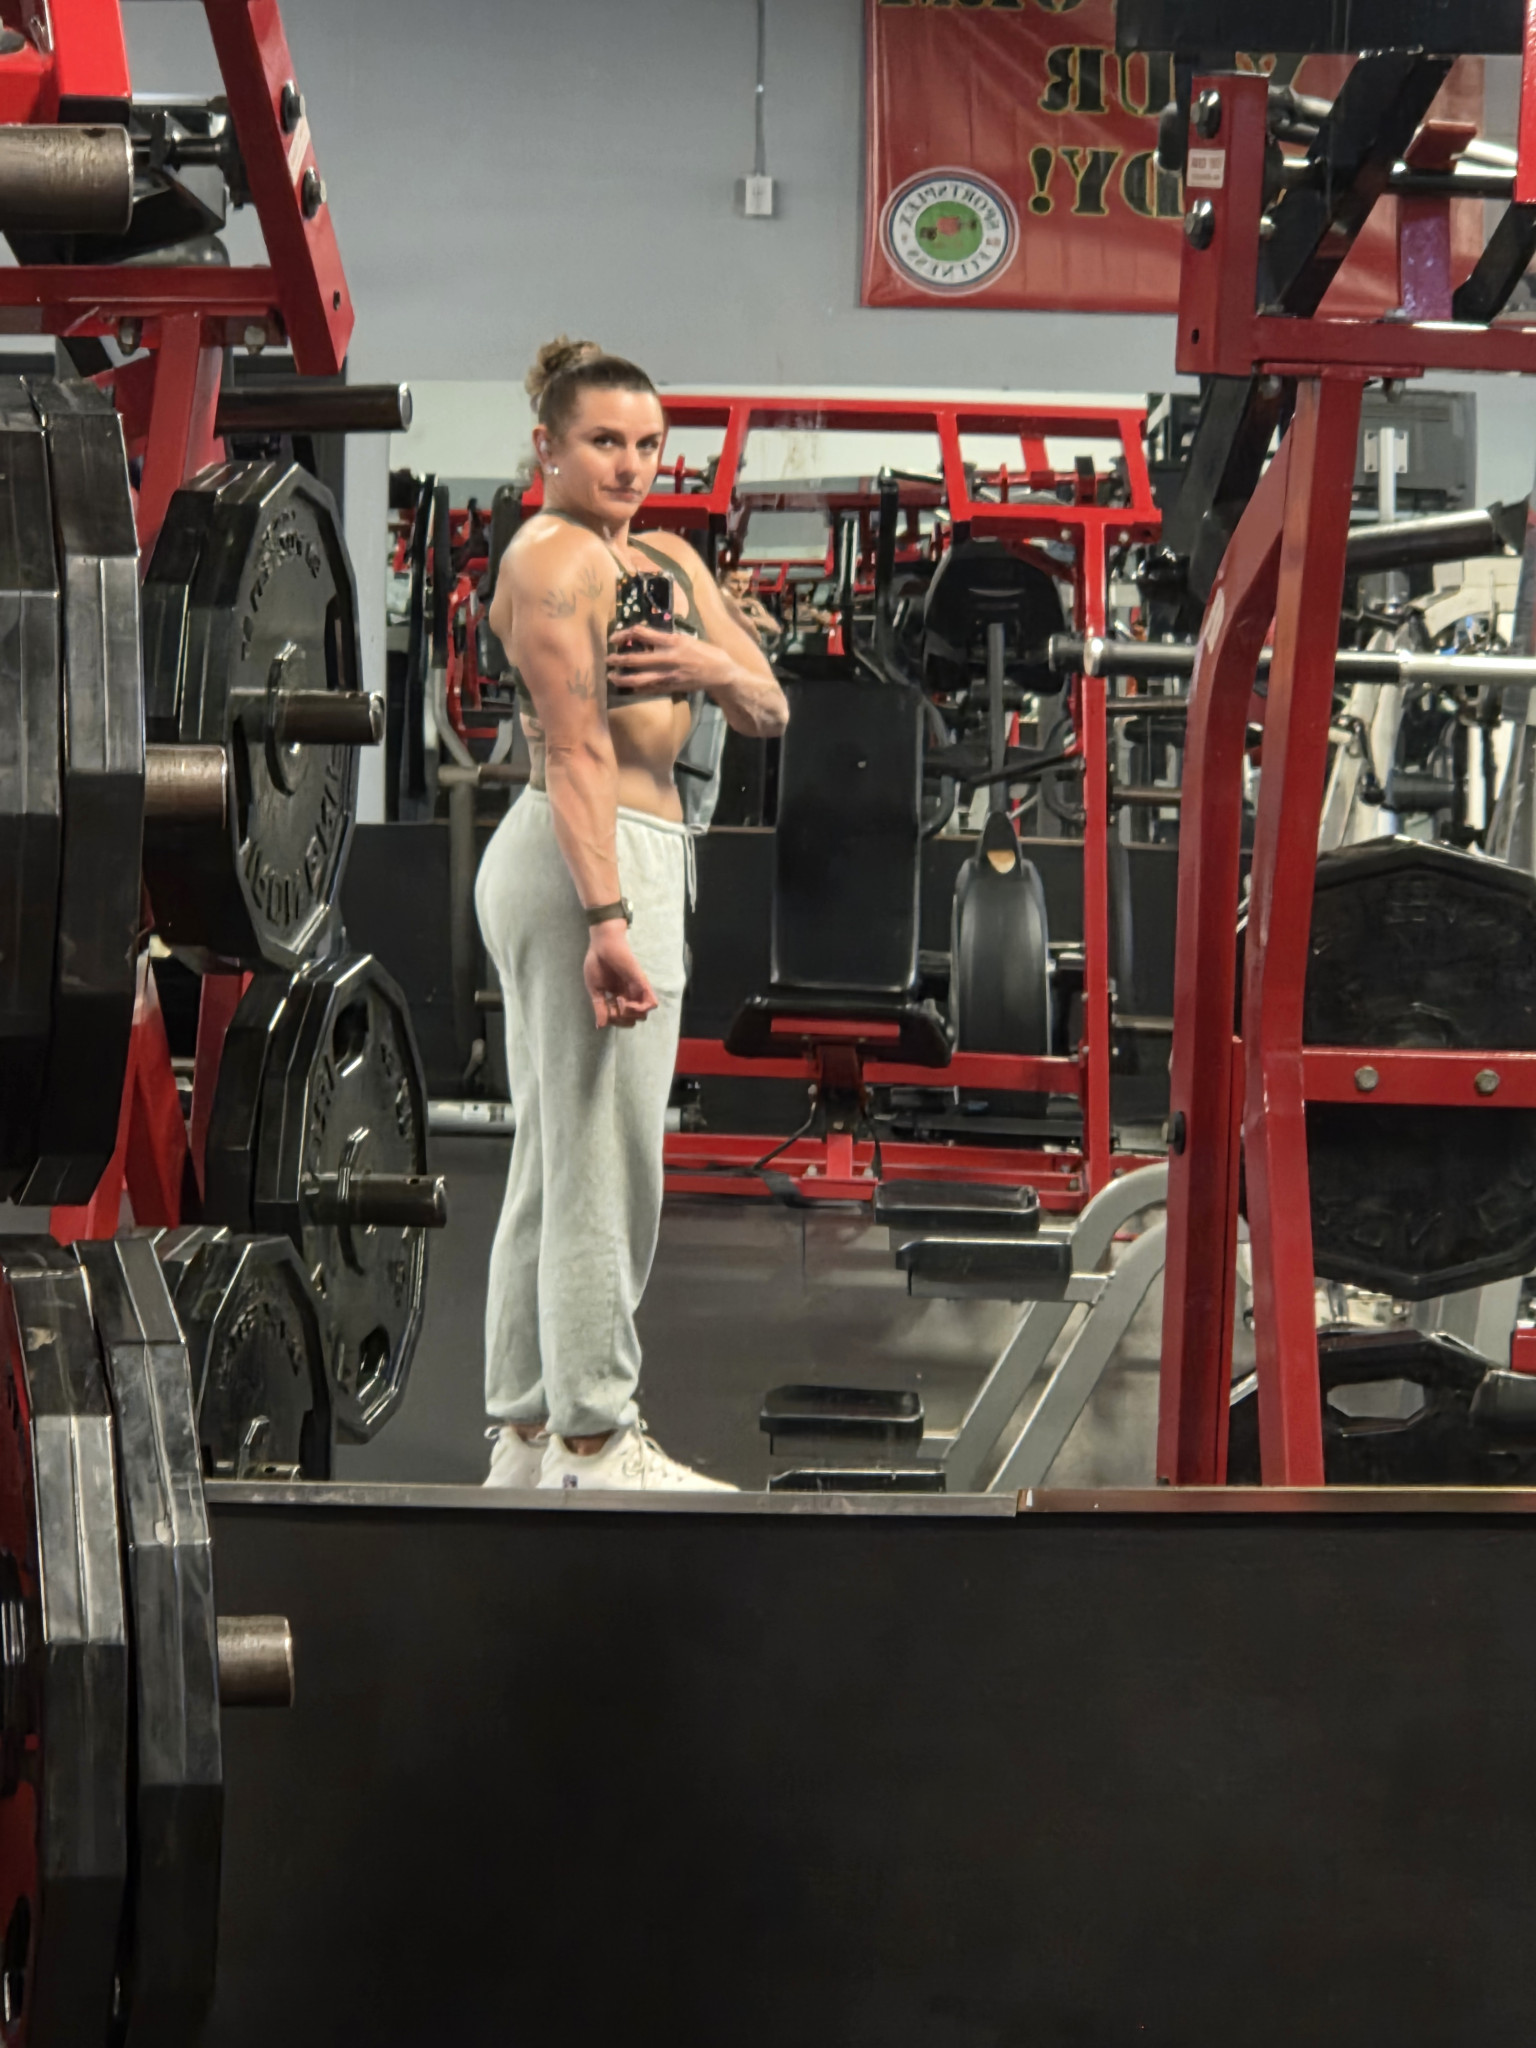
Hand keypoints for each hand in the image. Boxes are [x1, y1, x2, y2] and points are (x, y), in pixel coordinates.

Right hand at [583, 920, 657, 1029]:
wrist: (602, 944)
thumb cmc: (597, 963)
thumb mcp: (595, 990)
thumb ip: (599, 1008)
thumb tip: (600, 1027)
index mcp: (619, 997)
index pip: (623, 1019)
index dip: (613, 1021)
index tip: (604, 1011)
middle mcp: (630, 996)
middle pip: (634, 1020)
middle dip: (621, 1020)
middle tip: (611, 1008)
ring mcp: (637, 990)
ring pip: (643, 1015)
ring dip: (630, 1015)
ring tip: (619, 1003)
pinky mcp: (642, 983)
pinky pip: (650, 1004)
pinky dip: (639, 1008)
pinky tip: (625, 1001)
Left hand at [607, 625, 733, 699]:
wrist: (721, 674)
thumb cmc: (705, 652)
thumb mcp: (686, 639)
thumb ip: (666, 638)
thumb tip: (645, 637)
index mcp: (673, 641)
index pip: (642, 633)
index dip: (624, 634)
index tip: (614, 637)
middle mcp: (669, 658)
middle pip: (636, 658)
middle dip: (618, 659)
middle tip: (607, 659)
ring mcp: (669, 675)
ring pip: (639, 678)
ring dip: (623, 678)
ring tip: (612, 677)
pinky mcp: (671, 688)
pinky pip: (649, 689)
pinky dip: (636, 688)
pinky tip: (628, 686)